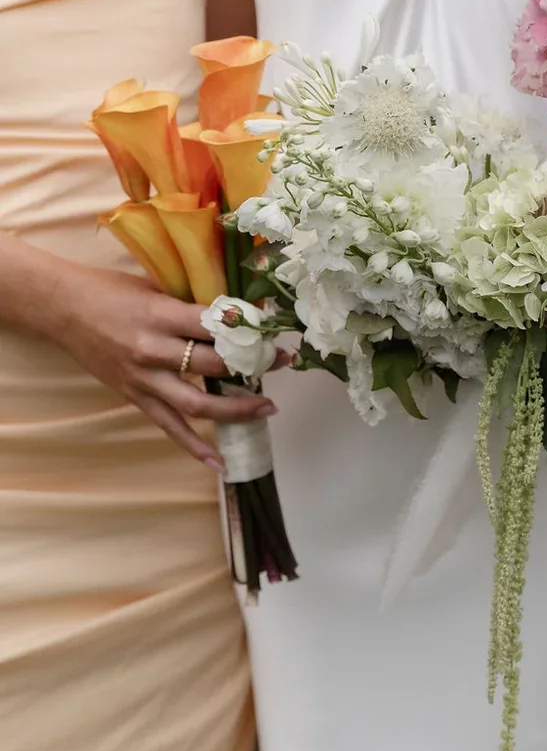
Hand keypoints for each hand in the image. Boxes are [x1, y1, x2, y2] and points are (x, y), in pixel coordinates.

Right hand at [43, 265, 278, 469]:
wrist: (61, 308)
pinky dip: (195, 446)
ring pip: (198, 404)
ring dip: (236, 409)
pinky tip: (219, 462)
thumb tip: (236, 317)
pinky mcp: (134, 396)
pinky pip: (169, 426)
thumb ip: (191, 306)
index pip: (216, 327)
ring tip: (266, 408)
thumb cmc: (110, 290)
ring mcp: (143, 378)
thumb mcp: (155, 288)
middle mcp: (153, 350)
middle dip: (252, 365)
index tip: (274, 333)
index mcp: (161, 315)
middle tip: (280, 362)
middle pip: (213, 365)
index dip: (248, 332)